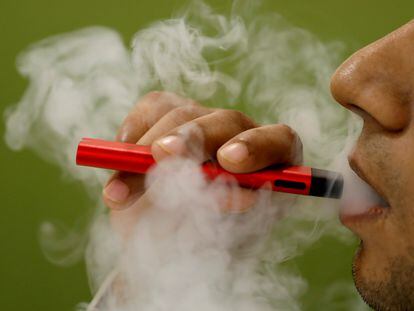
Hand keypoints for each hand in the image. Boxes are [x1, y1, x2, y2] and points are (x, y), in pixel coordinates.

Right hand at [102, 91, 302, 236]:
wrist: (173, 240)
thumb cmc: (202, 245)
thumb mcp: (212, 242)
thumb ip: (212, 219)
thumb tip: (205, 193)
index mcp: (271, 168)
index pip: (278, 142)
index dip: (255, 147)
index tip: (227, 162)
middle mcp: (242, 138)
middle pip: (228, 121)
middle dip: (194, 137)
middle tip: (163, 154)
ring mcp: (207, 122)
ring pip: (182, 114)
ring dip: (146, 150)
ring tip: (118, 194)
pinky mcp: (173, 115)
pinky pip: (153, 107)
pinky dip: (133, 132)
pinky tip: (121, 159)